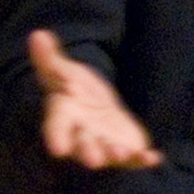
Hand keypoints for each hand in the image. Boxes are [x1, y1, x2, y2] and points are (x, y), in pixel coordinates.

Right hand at [28, 29, 162, 169]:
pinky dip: (144, 159)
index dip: (57, 138)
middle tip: (93, 160)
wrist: (95, 107)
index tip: (57, 149)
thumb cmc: (74, 90)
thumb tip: (38, 34)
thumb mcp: (63, 72)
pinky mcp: (125, 151)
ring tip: (122, 153)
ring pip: (108, 154)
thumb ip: (50, 58)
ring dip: (115, 155)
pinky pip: (135, 158)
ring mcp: (104, 146)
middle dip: (88, 152)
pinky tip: (155, 158)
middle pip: (84, 146)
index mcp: (64, 118)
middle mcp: (82, 136)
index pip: (57, 128)